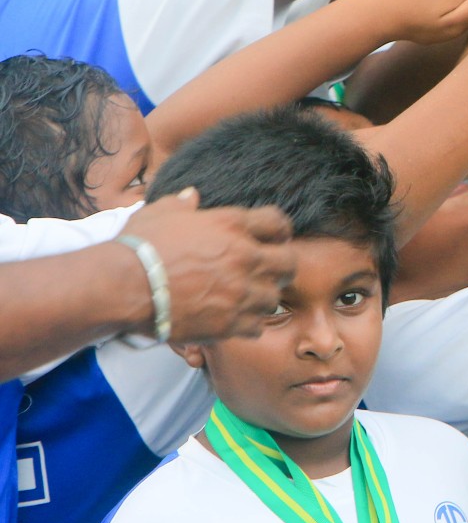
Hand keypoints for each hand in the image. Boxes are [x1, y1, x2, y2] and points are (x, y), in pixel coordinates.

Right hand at [125, 188, 295, 342]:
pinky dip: (247, 324)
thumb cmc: (139, 245)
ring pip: (274, 298)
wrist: (123, 286)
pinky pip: (256, 326)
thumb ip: (182, 203)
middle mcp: (246, 257)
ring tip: (245, 298)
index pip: (278, 222)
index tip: (273, 239)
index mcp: (233, 225)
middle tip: (267, 272)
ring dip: (262, 297)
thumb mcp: (160, 213)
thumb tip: (191, 195)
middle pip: (289, 263)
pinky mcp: (230, 322)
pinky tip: (232, 320)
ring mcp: (241, 291)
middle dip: (281, 267)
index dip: (278, 231)